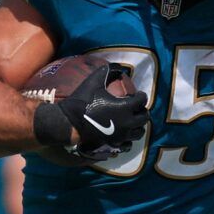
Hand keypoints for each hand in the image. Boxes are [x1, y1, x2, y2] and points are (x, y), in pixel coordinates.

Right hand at [34, 62, 150, 160]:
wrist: (69, 123)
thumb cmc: (82, 101)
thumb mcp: (94, 82)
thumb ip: (107, 71)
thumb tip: (116, 67)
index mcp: (125, 107)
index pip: (142, 101)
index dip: (141, 96)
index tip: (138, 94)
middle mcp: (127, 123)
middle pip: (144, 118)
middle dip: (143, 111)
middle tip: (137, 108)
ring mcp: (121, 136)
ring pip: (139, 133)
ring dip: (138, 126)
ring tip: (133, 121)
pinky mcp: (114, 145)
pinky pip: (128, 145)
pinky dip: (129, 139)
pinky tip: (124, 134)